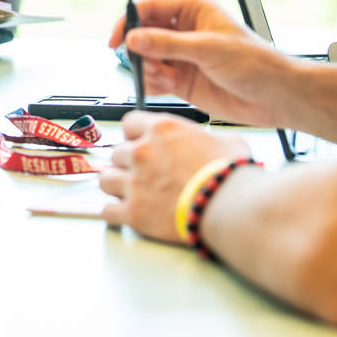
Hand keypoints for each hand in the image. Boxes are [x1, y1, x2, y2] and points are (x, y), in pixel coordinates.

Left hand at [100, 112, 250, 242]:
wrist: (228, 205)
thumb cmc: (230, 173)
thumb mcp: (225, 141)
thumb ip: (206, 140)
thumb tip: (213, 146)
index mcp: (161, 129)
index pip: (129, 123)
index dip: (134, 135)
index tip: (139, 143)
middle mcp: (142, 152)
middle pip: (117, 153)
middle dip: (127, 163)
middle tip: (140, 173)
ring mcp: (135, 182)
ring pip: (106, 180)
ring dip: (116, 186)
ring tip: (129, 193)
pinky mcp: (134, 212)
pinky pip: (108, 211)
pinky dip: (115, 213)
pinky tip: (124, 214)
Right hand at [109, 0, 298, 126]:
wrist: (276, 97)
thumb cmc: (255, 63)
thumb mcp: (209, 49)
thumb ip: (168, 44)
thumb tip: (134, 38)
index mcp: (193, 9)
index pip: (149, 7)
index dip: (129, 20)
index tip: (117, 38)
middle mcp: (184, 31)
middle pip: (143, 32)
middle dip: (137, 48)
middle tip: (140, 61)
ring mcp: (181, 56)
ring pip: (146, 57)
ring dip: (146, 68)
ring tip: (163, 77)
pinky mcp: (182, 80)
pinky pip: (154, 79)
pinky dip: (151, 84)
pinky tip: (164, 87)